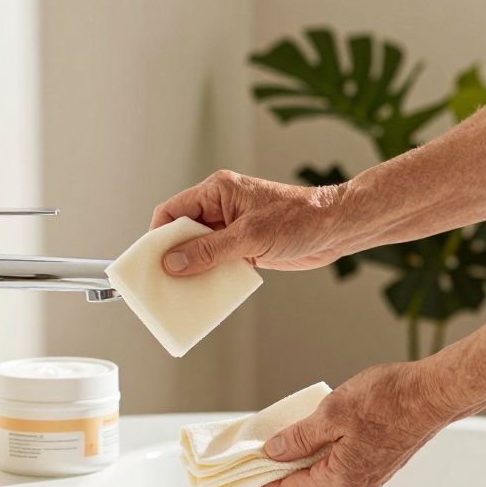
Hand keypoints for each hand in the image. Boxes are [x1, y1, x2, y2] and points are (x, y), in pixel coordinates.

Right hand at [151, 170, 352, 275]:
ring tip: (180, 294)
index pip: (173, 210)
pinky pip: (219, 263)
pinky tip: (206, 295)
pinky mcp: (246, 248)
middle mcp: (222, 208)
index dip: (158, 235)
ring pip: (200, 251)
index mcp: (218, 191)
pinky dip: (212, 277)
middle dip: (173, 257)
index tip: (149, 261)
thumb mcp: (250, 236)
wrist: (336, 228)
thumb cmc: (299, 219)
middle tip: (161, 283)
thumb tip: (173, 263)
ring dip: (193, 271)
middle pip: (184, 233)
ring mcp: (234, 229)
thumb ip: (210, 251)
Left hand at [249, 360, 479, 486]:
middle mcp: (358, 484)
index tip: (246, 481)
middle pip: (309, 485)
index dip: (265, 486)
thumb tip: (274, 453)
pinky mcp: (383, 461)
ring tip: (287, 439)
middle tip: (260, 456)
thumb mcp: (332, 412)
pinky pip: (345, 464)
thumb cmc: (389, 399)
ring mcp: (373, 474)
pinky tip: (319, 434)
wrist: (435, 393)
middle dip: (283, 473)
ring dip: (306, 461)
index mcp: (343, 477)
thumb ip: (299, 437)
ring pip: (328, 473)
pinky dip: (326, 454)